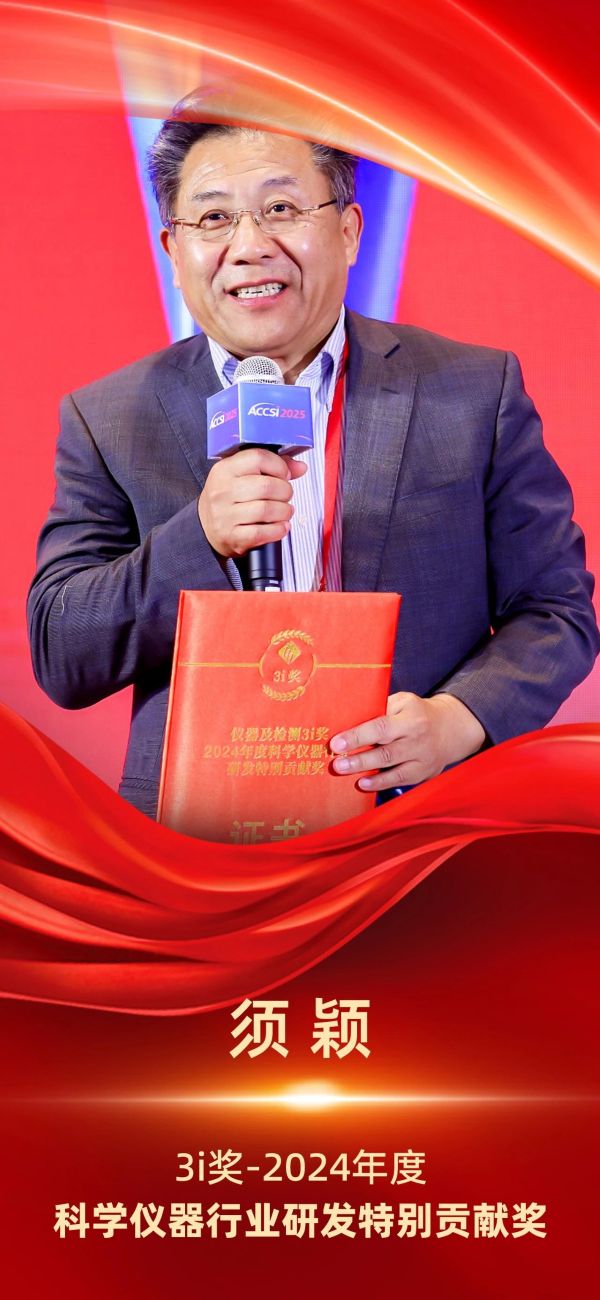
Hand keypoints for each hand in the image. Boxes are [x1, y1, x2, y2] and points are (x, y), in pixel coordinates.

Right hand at [198, 449, 307, 557]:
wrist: (205, 527)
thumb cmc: (228, 498)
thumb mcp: (241, 476)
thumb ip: (271, 467)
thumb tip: (300, 467)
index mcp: (224, 470)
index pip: (258, 458)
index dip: (279, 466)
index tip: (284, 474)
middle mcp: (223, 491)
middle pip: (267, 486)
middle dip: (285, 491)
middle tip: (285, 495)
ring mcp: (226, 515)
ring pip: (267, 510)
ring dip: (284, 511)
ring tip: (285, 511)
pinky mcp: (232, 536)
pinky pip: (262, 533)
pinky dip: (278, 530)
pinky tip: (280, 526)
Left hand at [330, 692, 485, 790]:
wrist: (451, 728)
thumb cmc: (418, 713)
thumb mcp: (403, 702)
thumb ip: (381, 709)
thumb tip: (350, 720)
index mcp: (411, 717)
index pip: (381, 727)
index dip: (357, 736)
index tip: (336, 743)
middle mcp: (418, 739)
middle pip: (385, 751)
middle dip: (358, 758)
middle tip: (336, 763)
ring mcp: (422, 758)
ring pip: (392, 768)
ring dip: (366, 771)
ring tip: (344, 771)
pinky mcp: (423, 773)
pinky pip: (399, 779)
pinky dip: (381, 783)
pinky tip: (364, 783)